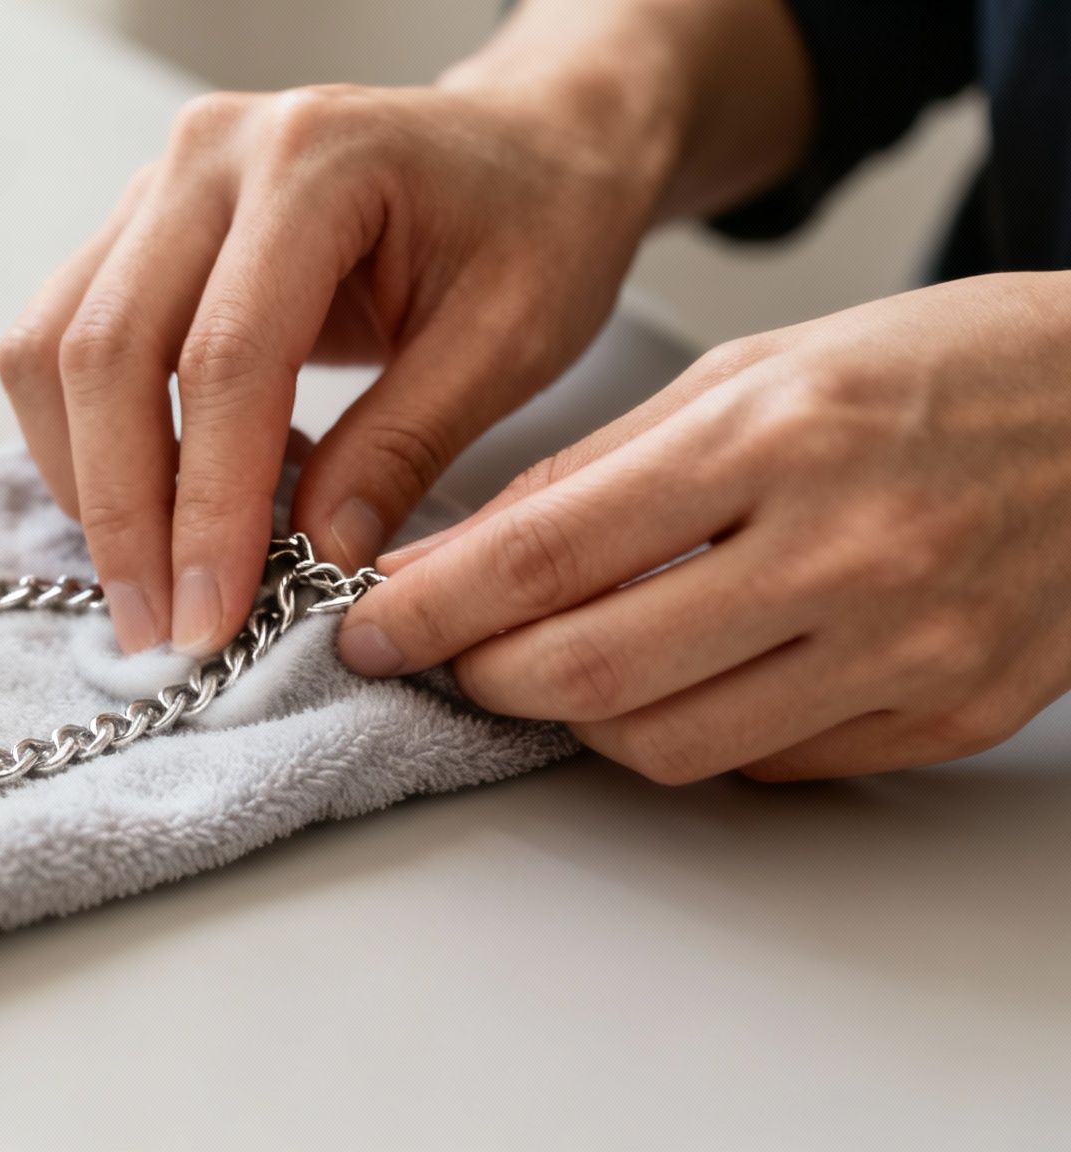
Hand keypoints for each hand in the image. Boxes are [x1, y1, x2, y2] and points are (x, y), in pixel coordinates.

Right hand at [0, 80, 665, 654]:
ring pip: (53, 347)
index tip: (212, 620)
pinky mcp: (136, 226)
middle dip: (123, 512)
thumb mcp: (513, 340)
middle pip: (107, 351)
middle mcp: (211, 155)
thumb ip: (404, 446)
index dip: (207, 503)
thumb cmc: (537, 225)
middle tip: (160, 632)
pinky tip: (153, 507)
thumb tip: (312, 561)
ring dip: (83, 480)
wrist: (526, 141)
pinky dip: (85, 439)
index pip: (225, 357)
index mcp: (316, 161)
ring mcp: (159, 184)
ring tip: (146, 585)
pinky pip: (61, 339)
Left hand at [338, 274, 1070, 780]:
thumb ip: (599, 469)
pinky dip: (695, 732)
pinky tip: (689, 675)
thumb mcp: (751, 373)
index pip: (551, 553)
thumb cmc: (931, 371)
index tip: (372, 631)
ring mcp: (904, 649)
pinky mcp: (944, 717)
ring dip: (581, 718)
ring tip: (565, 663)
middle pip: (594, 673)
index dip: (437, 609)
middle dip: (488, 678)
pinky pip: (765, 766)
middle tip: (450, 658)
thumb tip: (466, 555)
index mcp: (776, 438)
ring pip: (669, 746)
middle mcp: (843, 552)